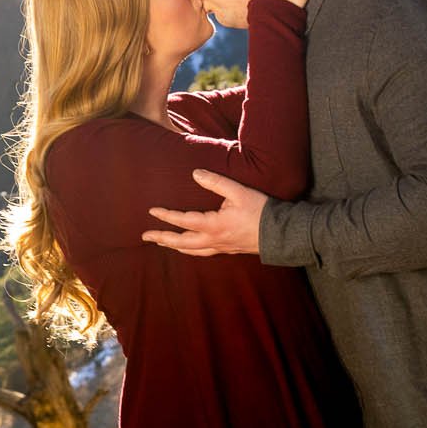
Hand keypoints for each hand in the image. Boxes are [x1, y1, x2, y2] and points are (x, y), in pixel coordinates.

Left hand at [142, 171, 268, 256]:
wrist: (281, 234)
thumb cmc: (261, 211)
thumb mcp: (239, 192)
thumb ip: (216, 182)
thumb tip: (196, 173)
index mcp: (214, 225)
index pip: (183, 221)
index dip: (166, 216)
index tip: (152, 211)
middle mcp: (214, 240)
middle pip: (181, 242)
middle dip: (162, 238)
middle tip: (145, 236)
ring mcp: (221, 247)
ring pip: (191, 251)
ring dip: (174, 246)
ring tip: (161, 242)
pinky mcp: (228, 249)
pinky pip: (203, 253)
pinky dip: (190, 251)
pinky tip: (188, 249)